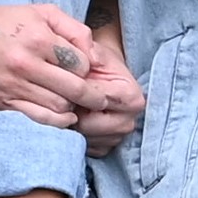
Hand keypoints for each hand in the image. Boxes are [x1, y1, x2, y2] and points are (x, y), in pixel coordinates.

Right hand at [0, 0, 132, 132]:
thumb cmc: (6, 22)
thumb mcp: (42, 12)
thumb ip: (74, 29)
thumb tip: (95, 56)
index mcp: (38, 38)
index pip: (81, 64)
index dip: (89, 70)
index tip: (86, 72)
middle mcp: (25, 63)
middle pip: (74, 89)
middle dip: (92, 96)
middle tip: (98, 99)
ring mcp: (12, 85)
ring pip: (59, 107)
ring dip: (73, 108)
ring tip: (75, 103)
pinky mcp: (2, 102)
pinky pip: (38, 119)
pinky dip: (57, 122)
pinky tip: (63, 117)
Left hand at [63, 21, 144, 149]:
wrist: (102, 74)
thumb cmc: (97, 63)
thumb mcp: (95, 52)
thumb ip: (88, 49)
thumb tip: (88, 59)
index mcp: (132, 98)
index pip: (95, 101)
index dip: (75, 92)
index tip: (66, 82)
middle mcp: (130, 122)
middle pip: (87, 125)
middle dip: (72, 110)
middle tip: (64, 96)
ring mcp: (117, 138)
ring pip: (82, 138)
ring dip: (70, 123)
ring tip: (69, 106)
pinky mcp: (104, 149)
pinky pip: (81, 147)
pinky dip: (73, 134)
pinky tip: (73, 118)